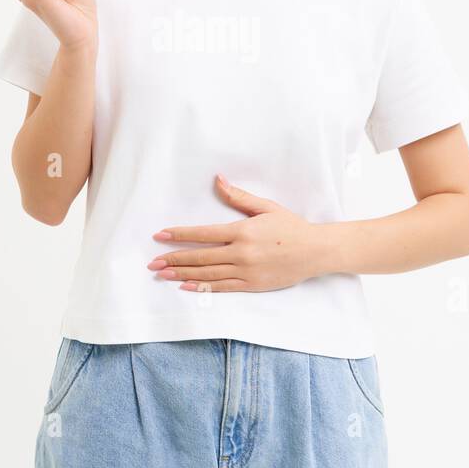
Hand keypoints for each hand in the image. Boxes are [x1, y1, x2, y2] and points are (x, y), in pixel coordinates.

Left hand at [146, 175, 332, 292]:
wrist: (315, 251)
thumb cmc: (291, 227)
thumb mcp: (266, 207)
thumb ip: (239, 197)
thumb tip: (218, 180)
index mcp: (242, 231)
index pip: (203, 234)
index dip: (179, 235)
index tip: (161, 236)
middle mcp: (241, 252)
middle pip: (200, 256)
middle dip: (174, 259)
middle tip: (153, 262)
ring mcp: (246, 271)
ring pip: (207, 273)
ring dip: (182, 274)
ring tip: (163, 274)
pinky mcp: (252, 284)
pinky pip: (222, 287)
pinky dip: (202, 287)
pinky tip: (186, 286)